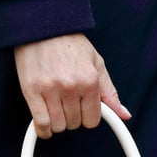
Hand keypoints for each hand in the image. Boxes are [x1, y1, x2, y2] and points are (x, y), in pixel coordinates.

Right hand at [14, 33, 130, 138]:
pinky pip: (41, 123)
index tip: (82, 109)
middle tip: (66, 103)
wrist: (43, 26)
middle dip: (71, 117)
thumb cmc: (70, 45)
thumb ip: (110, 93)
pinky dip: (43, 129)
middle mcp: (71, 86)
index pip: (92, 120)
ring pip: (58, 126)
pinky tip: (45, 125)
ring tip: (55, 108)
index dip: (87, 117)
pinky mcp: (32, 91)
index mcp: (90, 81)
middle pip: (74, 124)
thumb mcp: (97, 64)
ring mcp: (50, 89)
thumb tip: (124, 115)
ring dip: (57, 122)